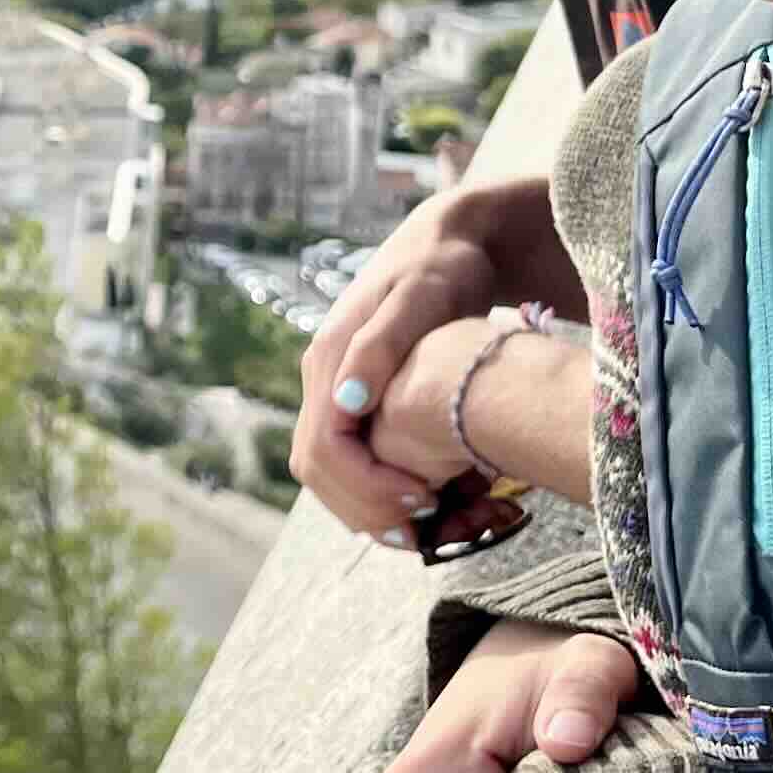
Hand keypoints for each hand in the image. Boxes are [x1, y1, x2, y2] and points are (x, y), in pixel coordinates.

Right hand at [294, 175, 585, 542]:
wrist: (453, 244)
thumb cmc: (444, 266)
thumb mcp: (421, 297)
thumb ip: (381, 345)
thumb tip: (348, 402)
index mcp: (329, 360)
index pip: (323, 449)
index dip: (366, 486)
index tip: (424, 499)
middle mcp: (324, 382)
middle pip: (318, 472)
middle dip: (368, 509)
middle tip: (429, 528)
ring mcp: (338, 393)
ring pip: (333, 476)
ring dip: (375, 510)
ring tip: (435, 523)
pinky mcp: (359, 404)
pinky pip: (356, 464)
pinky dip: (386, 494)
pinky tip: (434, 502)